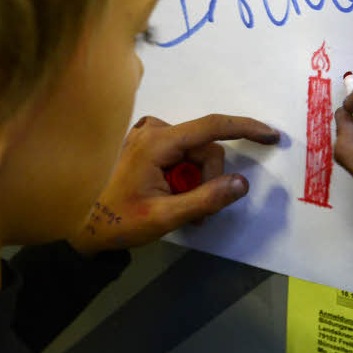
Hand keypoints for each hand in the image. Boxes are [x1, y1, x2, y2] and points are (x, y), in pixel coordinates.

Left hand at [67, 113, 279, 256]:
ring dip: (197, 181)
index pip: (211, 126)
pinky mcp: (144, 144)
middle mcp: (152, 130)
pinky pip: (180, 154)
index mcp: (156, 142)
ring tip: (181, 209)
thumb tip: (241, 183)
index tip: (271, 136)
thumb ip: (206, 199)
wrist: (81, 226)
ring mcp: (146, 135)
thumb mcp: (165, 217)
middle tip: (199, 212)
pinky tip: (171, 196)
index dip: (245, 128)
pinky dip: (184, 176)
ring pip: (195, 153)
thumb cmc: (118, 221)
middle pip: (205, 148)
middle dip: (209, 179)